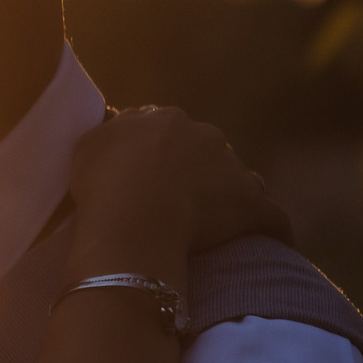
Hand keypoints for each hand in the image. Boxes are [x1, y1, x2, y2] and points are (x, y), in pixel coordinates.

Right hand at [66, 107, 291, 286]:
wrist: (133, 215)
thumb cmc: (103, 182)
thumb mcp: (90, 145)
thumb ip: (110, 133)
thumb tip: (118, 130)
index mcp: (167, 120)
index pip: (169, 130)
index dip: (159, 154)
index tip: (148, 176)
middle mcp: (205, 136)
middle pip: (207, 151)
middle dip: (198, 171)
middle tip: (176, 202)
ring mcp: (233, 168)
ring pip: (238, 180)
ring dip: (229, 196)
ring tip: (215, 225)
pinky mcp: (253, 205)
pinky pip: (270, 217)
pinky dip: (271, 228)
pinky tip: (272, 242)